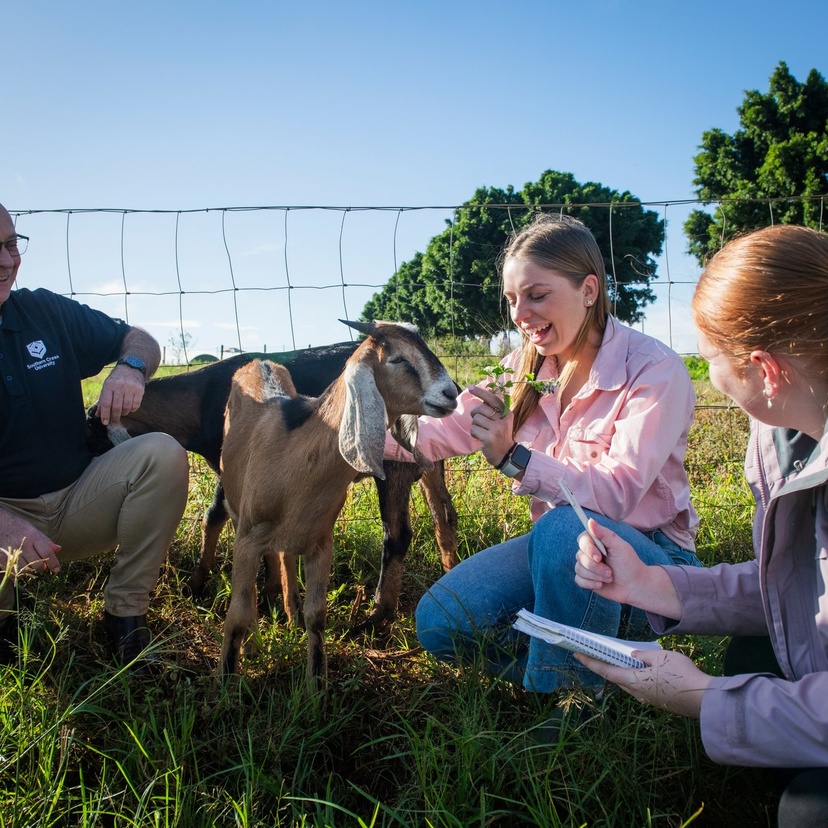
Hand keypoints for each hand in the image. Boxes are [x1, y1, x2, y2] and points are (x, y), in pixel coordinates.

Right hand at [0, 510, 60, 574]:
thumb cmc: (17, 526)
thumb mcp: (33, 530)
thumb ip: (45, 541)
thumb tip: (58, 549)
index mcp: (33, 536)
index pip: (47, 552)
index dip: (53, 563)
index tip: (56, 569)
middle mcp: (23, 544)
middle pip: (37, 564)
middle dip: (42, 568)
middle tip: (42, 567)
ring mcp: (12, 552)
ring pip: (26, 569)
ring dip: (31, 570)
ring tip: (31, 566)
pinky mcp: (2, 557)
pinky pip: (13, 570)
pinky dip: (19, 572)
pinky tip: (21, 567)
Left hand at [96, 364, 144, 424]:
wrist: (131, 368)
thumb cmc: (116, 379)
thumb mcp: (107, 386)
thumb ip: (102, 400)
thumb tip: (98, 414)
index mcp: (109, 385)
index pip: (106, 403)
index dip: (105, 414)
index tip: (105, 422)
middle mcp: (120, 386)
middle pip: (117, 407)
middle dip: (115, 417)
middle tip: (114, 422)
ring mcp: (131, 388)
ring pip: (127, 407)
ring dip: (124, 413)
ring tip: (122, 413)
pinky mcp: (140, 390)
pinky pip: (136, 405)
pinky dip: (132, 409)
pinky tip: (129, 408)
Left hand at [467, 385, 515, 467]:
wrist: (505, 455)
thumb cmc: (499, 436)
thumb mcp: (502, 421)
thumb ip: (494, 410)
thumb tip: (482, 396)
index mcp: (507, 413)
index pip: (493, 399)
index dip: (481, 392)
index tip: (470, 387)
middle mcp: (503, 420)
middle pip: (480, 408)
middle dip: (475, 414)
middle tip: (480, 423)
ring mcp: (497, 429)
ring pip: (476, 419)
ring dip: (475, 426)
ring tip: (482, 432)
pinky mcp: (489, 437)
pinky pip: (473, 429)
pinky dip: (474, 433)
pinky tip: (480, 438)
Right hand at [574, 520, 681, 618]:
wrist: (634, 586)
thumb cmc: (629, 564)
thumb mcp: (619, 547)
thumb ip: (604, 534)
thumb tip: (590, 521)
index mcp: (597, 542)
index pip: (582, 540)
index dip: (588, 548)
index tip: (599, 556)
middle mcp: (590, 553)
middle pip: (580, 556)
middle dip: (596, 567)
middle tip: (610, 571)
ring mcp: (587, 566)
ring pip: (579, 569)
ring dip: (596, 576)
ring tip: (609, 577)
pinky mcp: (586, 579)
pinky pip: (579, 580)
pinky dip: (590, 583)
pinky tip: (601, 584)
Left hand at [574, 648, 711, 717]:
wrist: (704, 699)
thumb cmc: (680, 675)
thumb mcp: (660, 657)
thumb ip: (642, 655)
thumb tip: (633, 656)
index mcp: (633, 682)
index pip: (606, 670)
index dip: (590, 661)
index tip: (576, 653)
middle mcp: (637, 693)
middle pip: (616, 678)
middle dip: (604, 665)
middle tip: (594, 653)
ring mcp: (648, 699)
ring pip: (628, 683)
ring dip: (620, 671)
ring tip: (615, 658)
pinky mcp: (658, 701)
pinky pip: (640, 686)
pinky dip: (634, 676)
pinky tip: (639, 669)